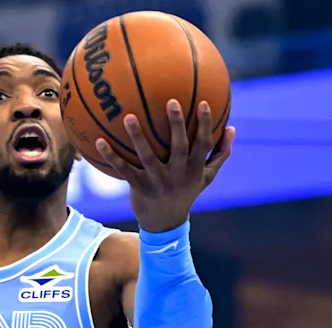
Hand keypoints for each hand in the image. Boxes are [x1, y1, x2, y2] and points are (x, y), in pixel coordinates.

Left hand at [95, 99, 234, 232]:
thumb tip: (232, 128)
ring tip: (129, 116)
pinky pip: (124, 170)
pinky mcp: (139, 187)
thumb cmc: (186, 192)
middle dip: (177, 124)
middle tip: (171, 101)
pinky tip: (99, 140)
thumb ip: (220, 153)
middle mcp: (177, 175)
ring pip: (148, 157)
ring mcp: (157, 182)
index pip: (203, 144)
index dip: (205, 125)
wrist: (165, 222)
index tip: (204, 103)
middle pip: (179, 147)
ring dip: (138, 137)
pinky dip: (111, 156)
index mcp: (195, 169)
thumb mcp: (206, 176)